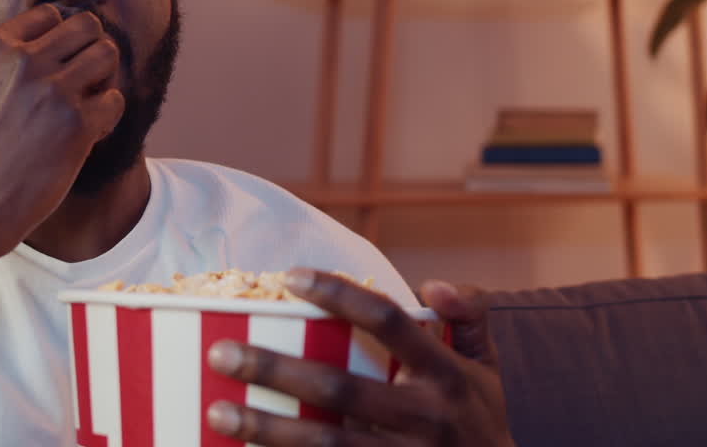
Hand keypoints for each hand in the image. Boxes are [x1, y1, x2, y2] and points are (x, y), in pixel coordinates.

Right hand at [0, 5, 124, 260]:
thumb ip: (11, 60)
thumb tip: (55, 36)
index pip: (49, 15)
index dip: (59, 39)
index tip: (54, 66)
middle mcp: (25, 61)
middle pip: (87, 25)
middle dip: (90, 49)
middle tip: (82, 80)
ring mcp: (53, 91)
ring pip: (107, 55)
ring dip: (103, 78)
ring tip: (86, 103)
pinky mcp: (77, 124)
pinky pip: (115, 100)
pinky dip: (108, 115)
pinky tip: (87, 133)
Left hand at [206, 269, 514, 445]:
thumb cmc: (483, 422)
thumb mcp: (489, 367)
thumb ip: (470, 315)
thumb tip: (430, 283)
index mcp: (446, 374)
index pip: (388, 321)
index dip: (339, 295)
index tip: (291, 276)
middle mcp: (423, 417)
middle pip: (338, 387)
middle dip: (275, 368)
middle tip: (222, 352)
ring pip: (324, 443)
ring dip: (266, 428)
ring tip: (217, 410)